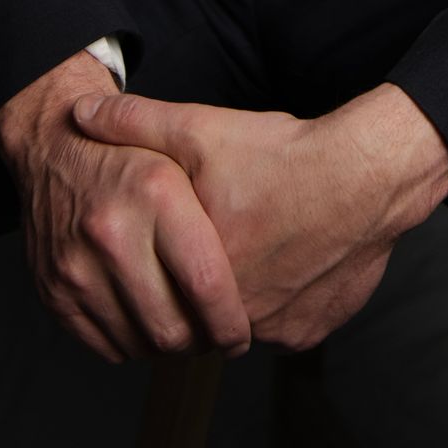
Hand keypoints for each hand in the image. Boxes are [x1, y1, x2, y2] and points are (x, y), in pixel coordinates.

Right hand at [0, 50, 251, 365]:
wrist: (52, 146)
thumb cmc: (135, 150)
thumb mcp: (189, 140)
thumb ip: (228, 189)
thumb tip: (274, 243)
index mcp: (155, 190)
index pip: (205, 283)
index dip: (231, 322)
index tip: (243, 332)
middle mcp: (111, 229)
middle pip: (172, 327)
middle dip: (203, 342)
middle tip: (218, 335)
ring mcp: (76, 264)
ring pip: (140, 343)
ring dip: (170, 346)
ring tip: (188, 325)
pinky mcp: (53, 291)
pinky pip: (107, 345)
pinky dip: (134, 343)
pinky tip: (151, 318)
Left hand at [73, 84, 447, 350]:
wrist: (368, 173)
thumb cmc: (283, 155)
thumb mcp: (201, 129)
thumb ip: (136, 124)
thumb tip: (79, 117)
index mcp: (197, 275)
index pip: (157, 296)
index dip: (159, 268)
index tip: (170, 243)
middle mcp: (235, 317)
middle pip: (199, 316)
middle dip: (198, 286)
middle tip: (215, 241)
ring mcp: (277, 330)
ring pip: (242, 322)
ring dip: (240, 294)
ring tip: (253, 244)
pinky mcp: (314, 329)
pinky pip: (286, 324)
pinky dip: (284, 297)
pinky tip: (290, 255)